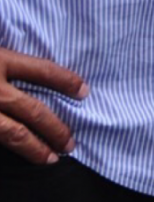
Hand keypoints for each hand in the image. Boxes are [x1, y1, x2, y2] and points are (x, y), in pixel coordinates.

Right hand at [0, 47, 87, 163]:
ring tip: (53, 157)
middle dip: (56, 128)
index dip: (66, 81)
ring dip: (36, 148)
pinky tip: (26, 155)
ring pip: (13, 133)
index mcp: (0, 60)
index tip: (85, 91)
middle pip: (33, 110)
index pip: (43, 71)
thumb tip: (35, 56)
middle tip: (71, 142)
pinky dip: (14, 149)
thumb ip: (10, 56)